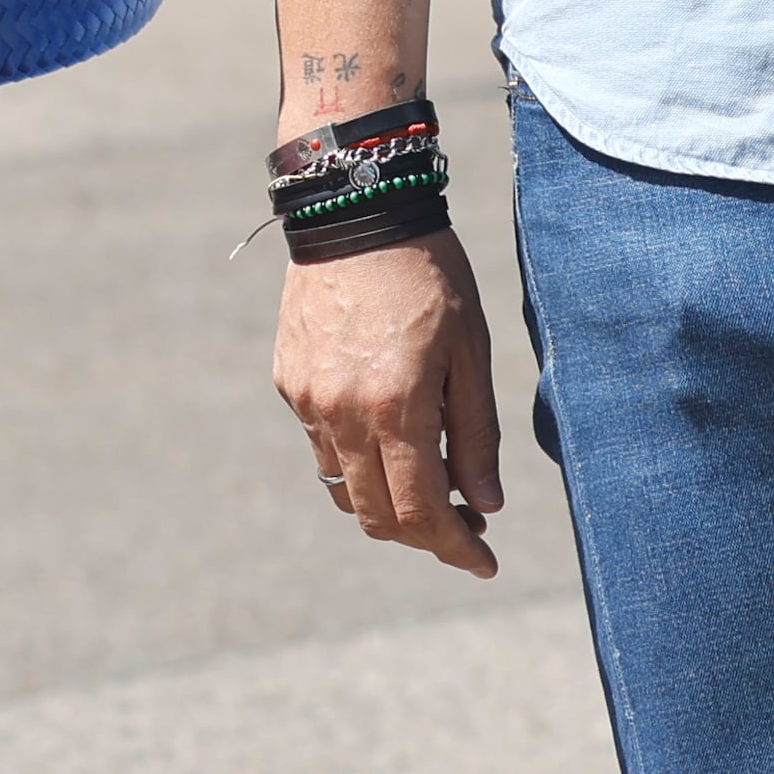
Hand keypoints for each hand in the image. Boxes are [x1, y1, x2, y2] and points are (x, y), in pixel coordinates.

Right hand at [275, 230, 506, 575]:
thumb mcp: (470, 351)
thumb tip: (484, 505)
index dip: (455, 548)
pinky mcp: (289, 383)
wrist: (356, 210)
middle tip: (465, 523)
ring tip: (429, 479)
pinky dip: (357, 458)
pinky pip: (322, 446)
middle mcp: (342, 414)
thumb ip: (475, 434)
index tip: (484, 563)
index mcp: (396, 407)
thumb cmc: (429, 276)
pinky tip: (387, 430)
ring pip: (344, 488)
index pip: (421, 513)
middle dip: (424, 534)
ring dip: (387, 501)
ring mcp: (309, 401)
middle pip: (378, 516)